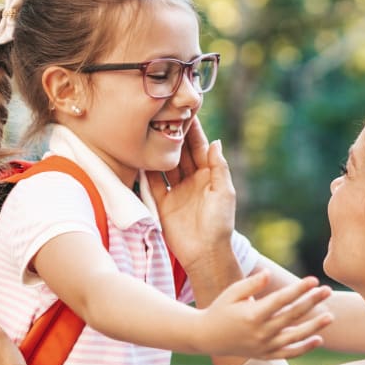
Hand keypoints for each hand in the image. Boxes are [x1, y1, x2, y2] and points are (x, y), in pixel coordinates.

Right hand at [150, 117, 236, 269]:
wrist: (205, 253)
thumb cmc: (219, 223)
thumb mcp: (224, 193)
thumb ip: (218, 167)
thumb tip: (215, 141)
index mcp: (210, 176)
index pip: (200, 147)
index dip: (193, 130)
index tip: (185, 110)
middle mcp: (192, 180)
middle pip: (180, 152)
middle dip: (172, 134)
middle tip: (162, 114)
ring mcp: (177, 191)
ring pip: (165, 165)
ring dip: (158, 149)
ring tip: (148, 129)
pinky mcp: (163, 203)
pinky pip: (153, 183)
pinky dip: (146, 170)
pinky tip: (139, 154)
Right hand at [198, 271, 333, 358]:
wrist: (206, 337)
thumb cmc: (220, 309)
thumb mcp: (231, 293)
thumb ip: (252, 284)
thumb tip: (269, 274)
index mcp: (252, 315)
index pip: (281, 300)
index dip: (298, 289)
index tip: (313, 280)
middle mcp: (260, 333)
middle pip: (292, 316)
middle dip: (311, 302)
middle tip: (328, 291)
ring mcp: (263, 346)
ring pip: (294, 337)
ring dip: (314, 327)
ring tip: (330, 316)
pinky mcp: (264, 356)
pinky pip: (288, 354)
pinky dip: (304, 348)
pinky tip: (318, 339)